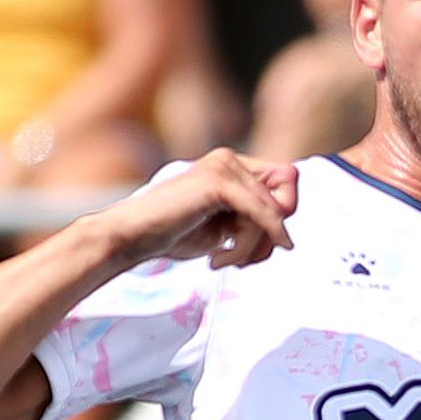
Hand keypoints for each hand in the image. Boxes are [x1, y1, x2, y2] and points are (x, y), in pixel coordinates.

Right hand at [93, 146, 300, 270]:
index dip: (281, 216)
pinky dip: (255, 240)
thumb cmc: (174, 234)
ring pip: (271, 212)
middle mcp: (230, 158)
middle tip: (242, 261)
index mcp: (232, 165)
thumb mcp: (225, 225)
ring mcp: (224, 165)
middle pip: (284, 198)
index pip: (287, 183)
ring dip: (251, 247)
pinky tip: (225, 257)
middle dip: (268, 237)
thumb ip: (254, 219)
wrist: (133, 236)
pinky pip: (261, 213)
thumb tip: (287, 234)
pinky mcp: (218, 181)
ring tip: (222, 260)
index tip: (262, 245)